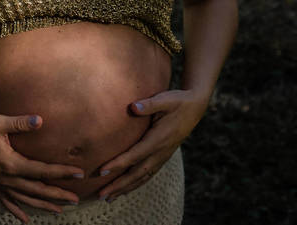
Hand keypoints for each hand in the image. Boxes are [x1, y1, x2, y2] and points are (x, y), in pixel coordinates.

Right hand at [0, 113, 83, 223]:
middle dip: (58, 195)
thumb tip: (40, 120)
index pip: (42, 171)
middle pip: (37, 190)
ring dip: (42, 205)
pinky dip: (16, 211)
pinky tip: (25, 219)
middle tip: (76, 199)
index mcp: (11, 164)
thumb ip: (20, 123)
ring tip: (59, 210)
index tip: (79, 174)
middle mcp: (6, 178)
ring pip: (25, 199)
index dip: (62, 172)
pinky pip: (6, 202)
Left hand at [94, 89, 209, 201]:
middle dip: (119, 185)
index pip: (135, 155)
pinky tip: (125, 189)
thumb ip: (149, 104)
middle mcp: (160, 152)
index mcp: (158, 139)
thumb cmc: (177, 102)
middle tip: (101, 195)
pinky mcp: (163, 157)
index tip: (102, 171)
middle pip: (137, 173)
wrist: (194, 108)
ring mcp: (163, 156)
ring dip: (125, 189)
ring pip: (143, 178)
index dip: (118, 164)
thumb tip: (133, 107)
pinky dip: (136, 184)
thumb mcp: (165, 99)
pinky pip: (148, 175)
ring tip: (109, 198)